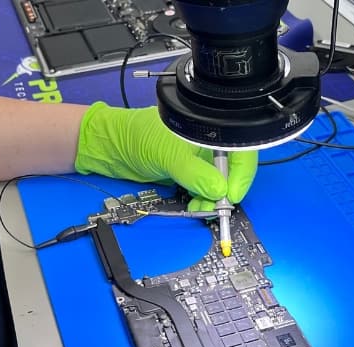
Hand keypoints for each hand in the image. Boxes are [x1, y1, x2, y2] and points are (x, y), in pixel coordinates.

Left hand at [75, 103, 257, 209]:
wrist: (112, 147)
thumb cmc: (137, 136)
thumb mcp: (169, 156)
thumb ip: (195, 174)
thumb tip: (219, 191)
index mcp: (211, 129)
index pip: (240, 152)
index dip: (241, 175)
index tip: (233, 195)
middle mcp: (209, 144)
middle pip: (232, 170)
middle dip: (226, 191)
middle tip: (217, 208)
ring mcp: (199, 160)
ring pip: (218, 183)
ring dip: (212, 200)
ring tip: (201, 209)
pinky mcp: (190, 173)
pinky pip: (204, 189)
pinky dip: (202, 200)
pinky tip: (196, 206)